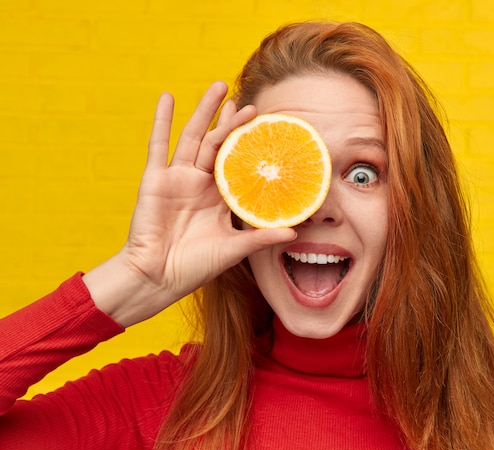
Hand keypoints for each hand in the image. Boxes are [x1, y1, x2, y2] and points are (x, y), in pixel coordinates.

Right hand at [84, 82, 295, 326]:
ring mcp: (177, 178)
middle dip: (230, 122)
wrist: (157, 277)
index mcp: (219, 198)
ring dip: (204, 111)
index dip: (249, 145)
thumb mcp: (233, 249)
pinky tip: (167, 98)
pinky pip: (158, 145)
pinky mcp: (155, 179)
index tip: (264, 127)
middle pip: (217, 144)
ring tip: (218, 87)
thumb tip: (295, 232)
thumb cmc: (194, 267)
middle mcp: (200, 184)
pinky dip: (162, 121)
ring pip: (193, 137)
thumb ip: (261, 237)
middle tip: (245, 101)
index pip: (238, 163)